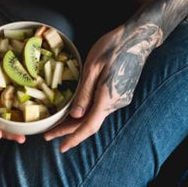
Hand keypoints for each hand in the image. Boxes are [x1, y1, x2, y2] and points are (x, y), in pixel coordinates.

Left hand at [44, 22, 162, 151]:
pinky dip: (87, 112)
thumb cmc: (113, 47)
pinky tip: (76, 111)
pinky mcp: (122, 94)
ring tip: (58, 124)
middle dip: (69, 131)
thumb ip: (84, 93)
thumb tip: (76, 116)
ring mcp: (121, 99)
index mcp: (107, 97)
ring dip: (77, 121)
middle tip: (49, 135)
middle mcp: (116, 103)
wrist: (138, 38)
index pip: (89, 126)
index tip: (61, 148)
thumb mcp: (93, 67)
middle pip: (90, 123)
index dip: (74, 138)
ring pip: (96, 115)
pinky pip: (102, 107)